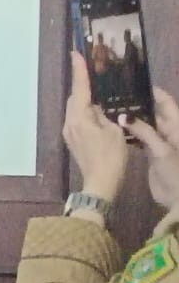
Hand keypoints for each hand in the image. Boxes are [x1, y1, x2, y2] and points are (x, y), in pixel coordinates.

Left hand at [63, 51, 126, 199]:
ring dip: (85, 101)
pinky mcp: (72, 140)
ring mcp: (68, 132)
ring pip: (76, 109)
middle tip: (92, 71)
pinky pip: (77, 119)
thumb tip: (97, 109)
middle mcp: (69, 122)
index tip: (75, 53)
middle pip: (75, 98)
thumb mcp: (114, 131)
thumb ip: (105, 116)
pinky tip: (97, 113)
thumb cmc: (111, 157)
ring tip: (99, 93)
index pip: (80, 89)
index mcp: (80, 118)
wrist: (100, 182)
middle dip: (83, 85)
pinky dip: (85, 112)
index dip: (79, 70)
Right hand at [126, 86, 178, 212]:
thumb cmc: (175, 172)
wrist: (178, 200)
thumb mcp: (161, 150)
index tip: (133, 82)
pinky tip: (114, 128)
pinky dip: (129, 132)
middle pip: (153, 112)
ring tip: (110, 108)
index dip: (153, 91)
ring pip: (145, 125)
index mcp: (176, 127)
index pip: (165, 102)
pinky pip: (140, 138)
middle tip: (114, 95)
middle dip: (137, 103)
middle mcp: (169, 131)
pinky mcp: (151, 153)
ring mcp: (160, 142)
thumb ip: (144, 131)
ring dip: (131, 118)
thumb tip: (123, 115)